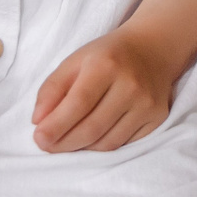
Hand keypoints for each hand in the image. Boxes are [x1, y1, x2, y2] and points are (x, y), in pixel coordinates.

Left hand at [31, 27, 176, 152]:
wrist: (152, 49)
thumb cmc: (107, 57)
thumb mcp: (74, 61)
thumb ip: (51, 89)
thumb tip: (38, 122)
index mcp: (106, 64)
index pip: (78, 103)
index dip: (56, 126)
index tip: (38, 139)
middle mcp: (131, 85)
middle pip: (92, 128)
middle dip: (63, 144)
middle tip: (47, 146)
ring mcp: (147, 103)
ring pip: (107, 143)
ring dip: (82, 148)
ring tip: (69, 139)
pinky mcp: (157, 118)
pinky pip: (123, 144)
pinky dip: (102, 146)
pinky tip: (93, 136)